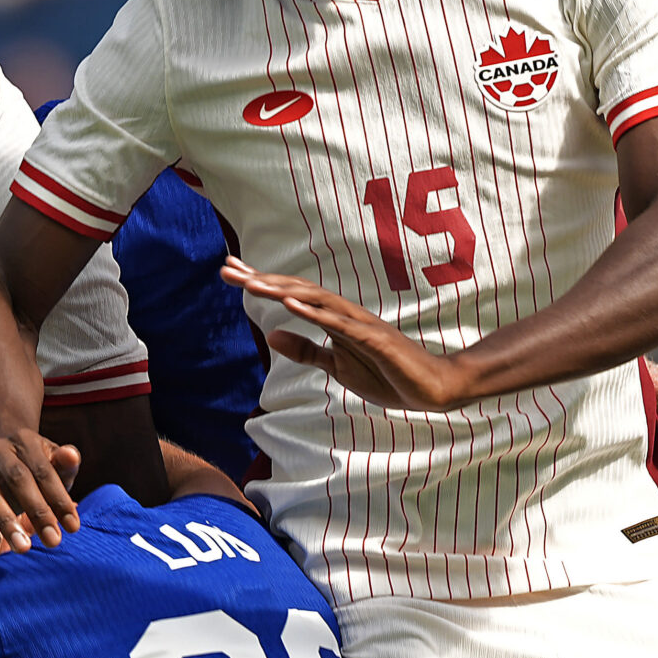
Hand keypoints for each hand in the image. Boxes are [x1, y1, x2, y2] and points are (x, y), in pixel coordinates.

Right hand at [0, 433, 82, 551]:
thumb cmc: (35, 471)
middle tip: (53, 541)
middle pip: (17, 479)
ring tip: (24, 547)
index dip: (59, 499)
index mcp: (24, 440)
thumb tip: (72, 456)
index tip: (73, 528)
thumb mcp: (54, 466)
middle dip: (37, 511)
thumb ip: (65, 465)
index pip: (44, 470)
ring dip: (6, 521)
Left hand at [222, 257, 471, 411]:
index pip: (291, 295)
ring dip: (283, 290)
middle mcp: (344, 314)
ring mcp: (361, 325)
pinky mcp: (375, 340)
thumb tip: (272, 334)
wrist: (431, 389)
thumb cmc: (388, 375)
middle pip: (297, 289)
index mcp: (333, 320)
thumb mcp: (337, 367)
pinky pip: (341, 325)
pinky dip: (315, 313)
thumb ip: (306, 351)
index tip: (230, 271)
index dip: (261, 282)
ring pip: (316, 300)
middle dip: (262, 279)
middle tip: (226, 268)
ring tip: (252, 282)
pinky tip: (292, 305)